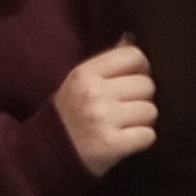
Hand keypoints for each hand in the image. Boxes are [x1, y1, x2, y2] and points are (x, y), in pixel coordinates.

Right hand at [51, 41, 154, 175]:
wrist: (45, 157)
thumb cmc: (68, 116)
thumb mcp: (79, 83)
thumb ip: (107, 63)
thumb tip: (132, 39)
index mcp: (85, 73)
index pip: (134, 56)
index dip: (140, 69)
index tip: (131, 81)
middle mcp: (93, 93)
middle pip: (147, 85)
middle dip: (141, 98)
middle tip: (124, 109)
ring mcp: (103, 119)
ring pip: (151, 111)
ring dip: (142, 121)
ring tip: (123, 126)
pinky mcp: (112, 145)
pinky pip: (148, 135)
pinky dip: (141, 140)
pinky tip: (125, 141)